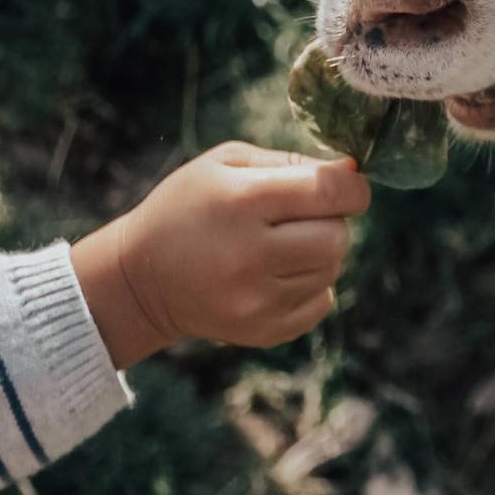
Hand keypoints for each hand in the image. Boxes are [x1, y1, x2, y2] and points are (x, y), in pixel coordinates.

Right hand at [71, 142, 372, 365]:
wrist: (142, 279)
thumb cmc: (188, 208)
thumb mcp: (224, 164)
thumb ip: (289, 162)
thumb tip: (351, 171)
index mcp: (242, 202)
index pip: (330, 192)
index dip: (352, 186)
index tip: (348, 185)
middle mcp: (251, 255)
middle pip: (338, 236)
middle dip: (332, 221)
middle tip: (300, 217)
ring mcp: (257, 300)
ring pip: (332, 269)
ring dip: (319, 253)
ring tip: (279, 246)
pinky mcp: (263, 331)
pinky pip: (322, 304)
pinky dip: (311, 286)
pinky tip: (275, 275)